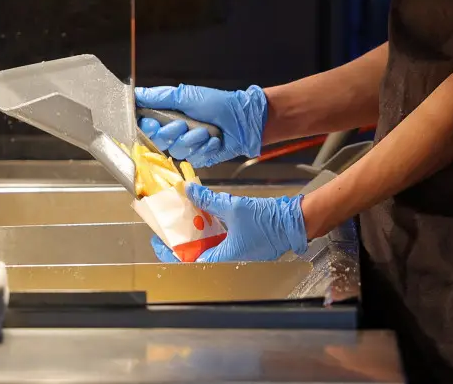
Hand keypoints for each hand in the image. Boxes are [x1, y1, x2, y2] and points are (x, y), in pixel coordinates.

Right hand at [136, 85, 267, 167]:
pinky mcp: (200, 157)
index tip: (153, 123)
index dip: (148, 128)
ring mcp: (188, 146)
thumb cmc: (216, 103)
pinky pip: (194, 158)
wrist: (242, 119)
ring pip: (177, 151)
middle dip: (172, 132)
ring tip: (206, 130)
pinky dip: (205, 147)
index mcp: (169, 116)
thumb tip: (135, 94)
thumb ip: (159, 97)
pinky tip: (214, 140)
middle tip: (184, 123)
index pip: (146, 127)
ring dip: (193, 139)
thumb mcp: (185, 95)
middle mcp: (176, 132)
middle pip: (159, 141)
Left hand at [182, 184, 307, 262]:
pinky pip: (220, 243)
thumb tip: (189, 191)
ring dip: (196, 236)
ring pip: (208, 248)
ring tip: (185, 221)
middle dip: (182, 241)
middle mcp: (228, 261)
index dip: (171, 252)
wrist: (292, 222)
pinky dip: (210, 233)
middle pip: (196, 255)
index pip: (188, 261)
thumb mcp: (233, 207)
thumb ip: (208, 200)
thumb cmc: (267, 220)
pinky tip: (205, 219)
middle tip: (170, 228)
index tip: (160, 242)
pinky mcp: (242, 248)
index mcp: (224, 258)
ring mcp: (236, 255)